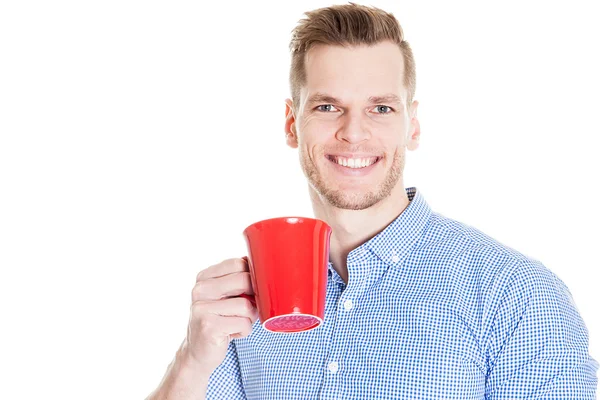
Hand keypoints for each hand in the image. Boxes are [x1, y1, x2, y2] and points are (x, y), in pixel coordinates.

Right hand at [181, 257, 258, 375]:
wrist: (197, 352)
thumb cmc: (219, 320)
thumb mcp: (224, 296)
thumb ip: (238, 280)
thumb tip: (265, 268)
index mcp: (204, 277)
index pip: (238, 263)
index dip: (253, 275)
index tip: (251, 290)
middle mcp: (200, 290)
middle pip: (244, 280)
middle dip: (254, 297)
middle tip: (247, 309)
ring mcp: (202, 308)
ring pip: (247, 305)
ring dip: (249, 317)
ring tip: (237, 323)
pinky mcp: (209, 327)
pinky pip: (244, 324)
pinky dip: (244, 331)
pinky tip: (232, 333)